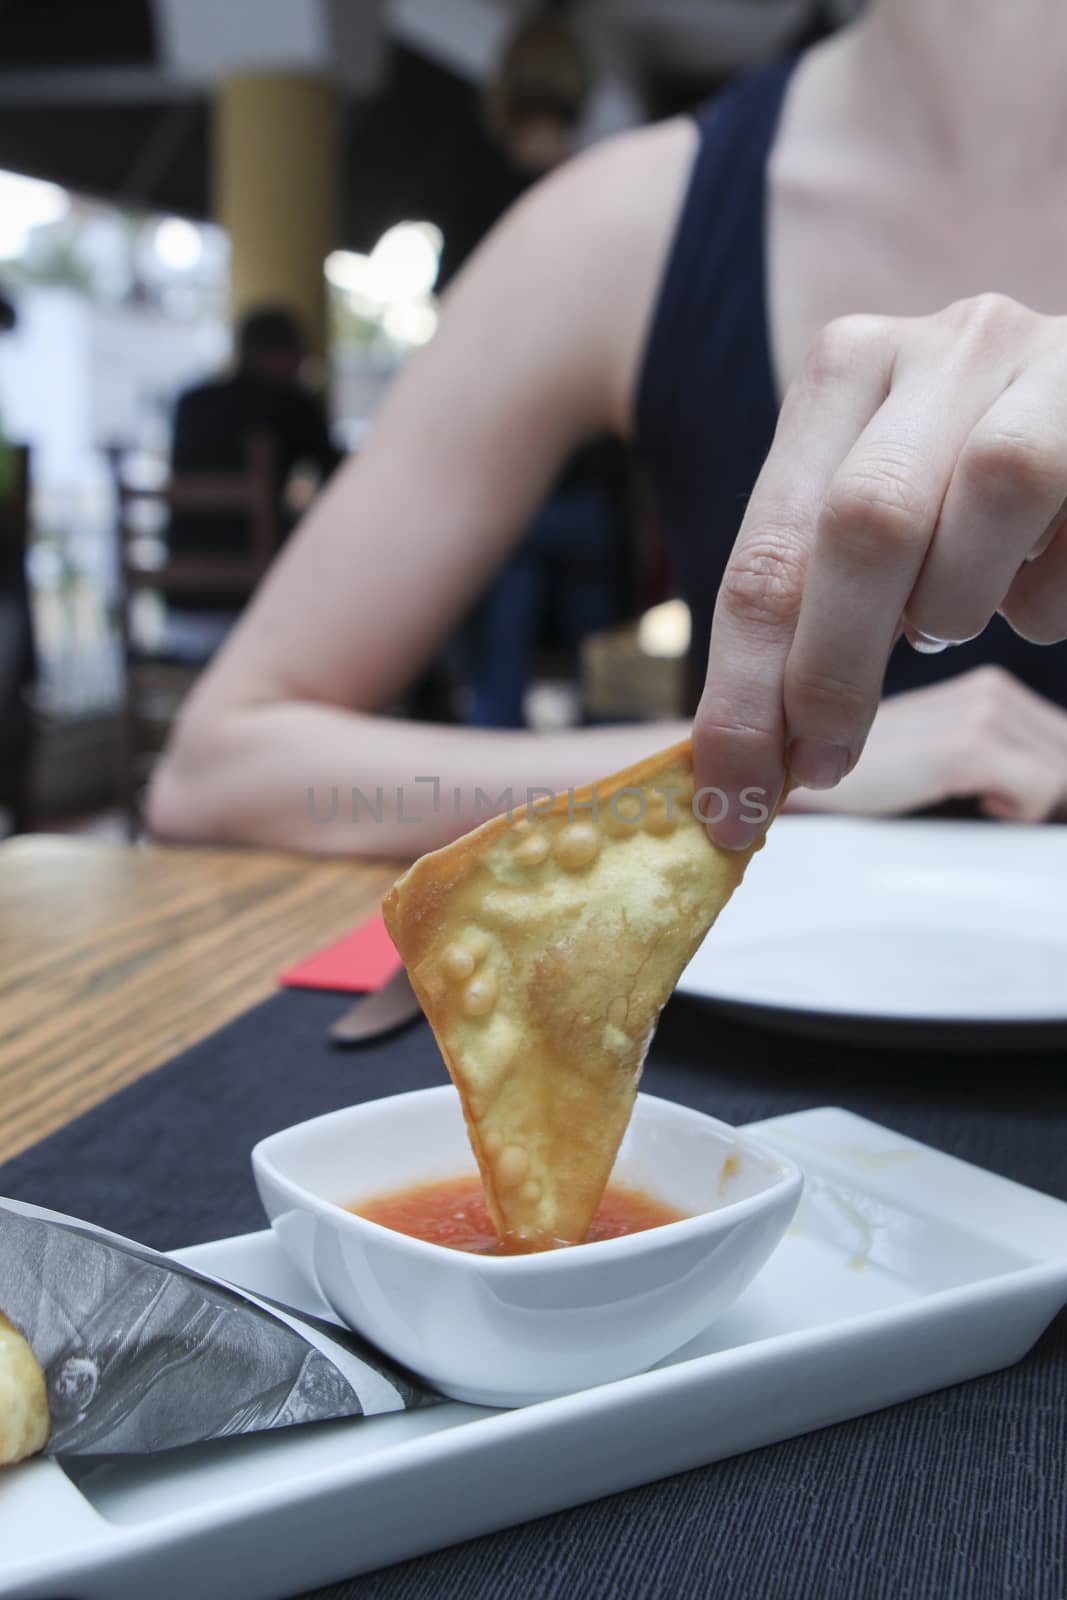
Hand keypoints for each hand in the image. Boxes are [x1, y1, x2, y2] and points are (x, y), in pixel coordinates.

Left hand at [695, 294, 1066, 845]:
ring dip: (959, 606)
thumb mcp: (870, 522)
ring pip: (992, 497)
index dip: (743, 691)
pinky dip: (1047, 598)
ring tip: (952, 615)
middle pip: (866, 524)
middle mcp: (940, 347)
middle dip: (836, 670)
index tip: (732, 795)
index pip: (767, 551)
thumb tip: (743, 762)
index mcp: (845, 371)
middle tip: (823, 761)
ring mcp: (1043, 360)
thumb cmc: (960, 492)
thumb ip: (809, 605)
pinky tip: (1033, 586)